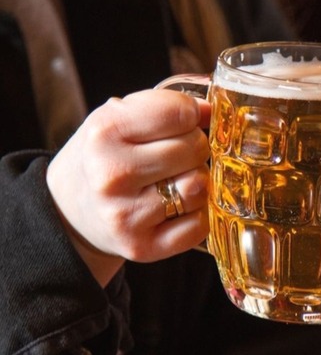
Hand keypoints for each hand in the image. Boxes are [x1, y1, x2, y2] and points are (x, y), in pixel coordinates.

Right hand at [47, 89, 210, 284]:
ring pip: (199, 187)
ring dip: (196, 181)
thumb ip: (167, 107)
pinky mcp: (142, 247)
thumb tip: (215, 110)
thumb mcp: (121, 119)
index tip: (182, 122)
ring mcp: (126, 214)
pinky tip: (176, 209)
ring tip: (174, 180)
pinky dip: (197, 215)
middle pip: (194, 149)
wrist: (70, 209)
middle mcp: (112, 173)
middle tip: (177, 155)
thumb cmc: (107, 156)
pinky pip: (199, 225)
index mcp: (105, 131)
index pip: (180, 112)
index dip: (190, 115)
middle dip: (195, 148)